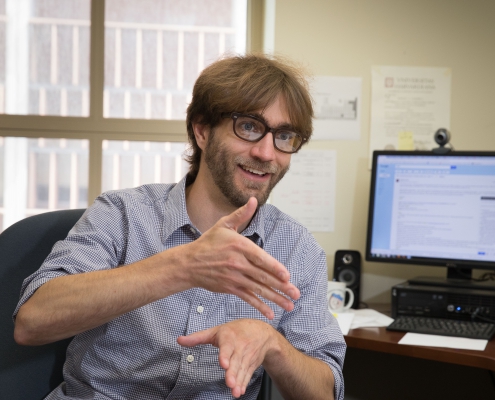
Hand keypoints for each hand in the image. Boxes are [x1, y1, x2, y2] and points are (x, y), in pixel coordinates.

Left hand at [178, 319, 275, 397]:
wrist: (261, 331)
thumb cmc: (236, 330)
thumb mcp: (216, 330)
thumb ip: (198, 337)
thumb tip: (179, 340)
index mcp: (229, 337)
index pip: (227, 347)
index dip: (225, 355)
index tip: (224, 364)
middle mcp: (239, 347)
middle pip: (236, 361)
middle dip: (233, 373)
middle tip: (230, 383)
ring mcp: (247, 356)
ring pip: (242, 370)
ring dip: (239, 381)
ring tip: (235, 392)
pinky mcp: (252, 364)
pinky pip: (248, 374)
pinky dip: (244, 383)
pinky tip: (240, 391)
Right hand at [184, 197, 299, 319]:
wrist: (189, 263)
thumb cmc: (208, 242)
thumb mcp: (224, 225)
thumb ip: (242, 215)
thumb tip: (254, 201)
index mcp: (239, 246)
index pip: (260, 258)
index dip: (274, 268)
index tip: (287, 276)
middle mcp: (238, 263)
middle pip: (262, 276)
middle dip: (281, 287)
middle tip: (296, 294)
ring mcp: (234, 277)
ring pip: (258, 289)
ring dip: (275, 298)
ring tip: (289, 305)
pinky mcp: (230, 288)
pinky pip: (247, 298)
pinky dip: (259, 306)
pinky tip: (270, 313)